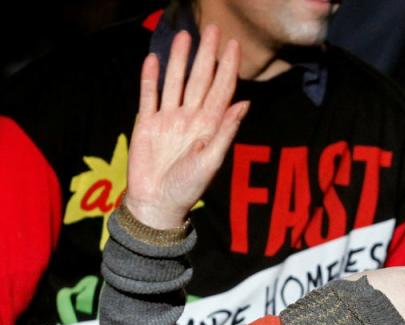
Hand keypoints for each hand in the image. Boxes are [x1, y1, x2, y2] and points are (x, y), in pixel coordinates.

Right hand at [125, 25, 248, 228]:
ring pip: (175, 81)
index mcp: (209, 126)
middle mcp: (191, 118)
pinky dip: (150, 78)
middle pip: (200, 79)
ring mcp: (169, 119)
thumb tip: (244, 103)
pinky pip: (149, 95)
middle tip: (212, 29)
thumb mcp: (211, 161)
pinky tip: (153, 59)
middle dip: (207, 55)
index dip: (228, 67)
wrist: (157, 202)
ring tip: (184, 35)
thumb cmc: (188, 187)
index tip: (234, 45)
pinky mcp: (147, 124)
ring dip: (179, 59)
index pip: (222, 90)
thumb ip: (226, 131)